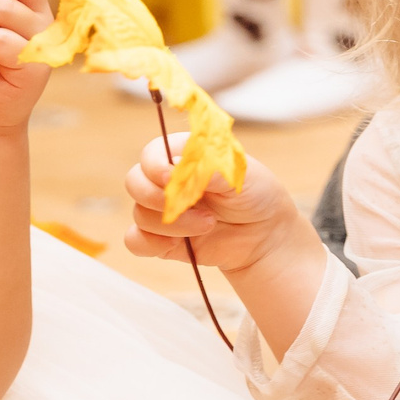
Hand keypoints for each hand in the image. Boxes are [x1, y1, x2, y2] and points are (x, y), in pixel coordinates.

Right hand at [124, 140, 305, 276]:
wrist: (265, 234)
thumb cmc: (255, 194)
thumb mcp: (239, 175)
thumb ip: (208, 168)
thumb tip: (178, 166)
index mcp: (183, 155)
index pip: (151, 154)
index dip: (155, 166)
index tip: (170, 179)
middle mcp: (166, 181)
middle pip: (134, 182)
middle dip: (158, 198)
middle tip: (193, 206)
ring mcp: (162, 210)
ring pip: (139, 214)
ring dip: (172, 224)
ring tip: (209, 224)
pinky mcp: (161, 238)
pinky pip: (135, 241)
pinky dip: (151, 244)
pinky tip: (178, 245)